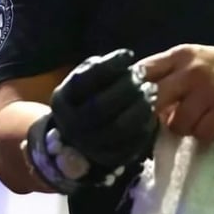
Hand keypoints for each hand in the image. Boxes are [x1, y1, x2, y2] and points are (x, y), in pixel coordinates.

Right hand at [51, 49, 158, 170]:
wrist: (75, 138)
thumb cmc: (85, 98)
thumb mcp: (82, 80)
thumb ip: (97, 69)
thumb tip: (124, 59)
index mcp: (62, 100)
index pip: (85, 81)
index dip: (109, 66)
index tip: (128, 54)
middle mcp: (70, 125)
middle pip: (101, 106)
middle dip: (126, 88)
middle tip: (142, 75)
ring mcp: (88, 145)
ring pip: (118, 127)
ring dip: (140, 107)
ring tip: (151, 90)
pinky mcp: (108, 159)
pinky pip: (130, 144)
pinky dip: (145, 126)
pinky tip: (151, 110)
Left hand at [139, 44, 213, 142]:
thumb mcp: (195, 59)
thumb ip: (169, 73)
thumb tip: (141, 99)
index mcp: (181, 55)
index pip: (143, 72)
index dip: (133, 91)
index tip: (132, 104)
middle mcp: (192, 71)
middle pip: (154, 101)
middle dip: (155, 115)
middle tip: (164, 119)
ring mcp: (209, 92)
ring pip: (177, 123)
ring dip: (183, 127)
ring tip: (196, 120)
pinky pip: (200, 134)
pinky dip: (203, 135)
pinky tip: (211, 125)